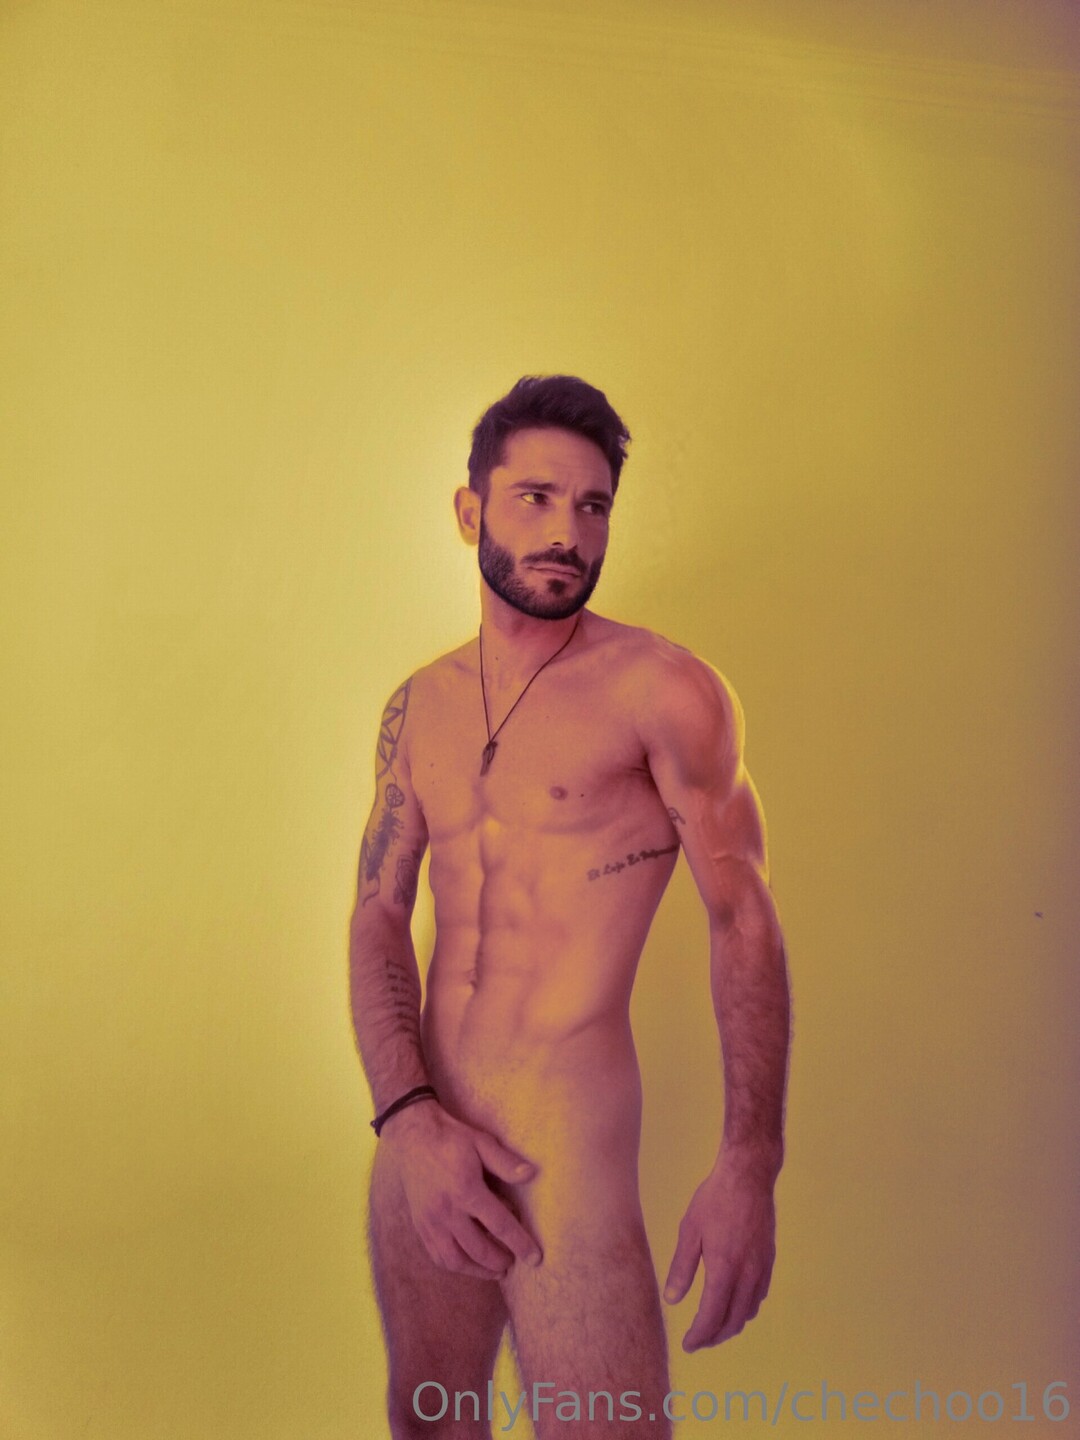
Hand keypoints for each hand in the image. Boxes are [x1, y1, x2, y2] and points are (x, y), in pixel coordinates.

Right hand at [383, 1101, 542, 1279]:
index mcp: (466, 1190)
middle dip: (500, 1260)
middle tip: (515, 1261)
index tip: (535, 1258)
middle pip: (479, 1249)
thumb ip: (505, 1162)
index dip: (520, 1243)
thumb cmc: (451, 1138)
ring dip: (478, 1271)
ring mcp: (430, 1221)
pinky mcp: (420, 1225)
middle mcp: (446, 1211)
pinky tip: (469, 1263)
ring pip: (455, 1260)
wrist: (412, 1137)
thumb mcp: (481, 1143)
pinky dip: (456, 1265)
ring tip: (496, 1270)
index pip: (499, 1224)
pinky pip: (437, 1255)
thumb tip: (531, 1174)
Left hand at [663, 1150, 777, 1349]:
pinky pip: (759, 1295)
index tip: (687, 1344)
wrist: (748, 1175)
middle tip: (698, 1340)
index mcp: (724, 1269)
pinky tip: (734, 1302)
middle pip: (732, 1321)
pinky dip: (745, 1307)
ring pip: (748, 1311)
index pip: (712, 1317)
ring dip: (731, 1324)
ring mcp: (762, 1268)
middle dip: (714, 1336)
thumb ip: (682, 1268)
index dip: (699, 1336)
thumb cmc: (715, 1199)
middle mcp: (747, 1274)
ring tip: (713, 1325)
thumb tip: (672, 1300)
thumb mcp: (690, 1231)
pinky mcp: (769, 1259)